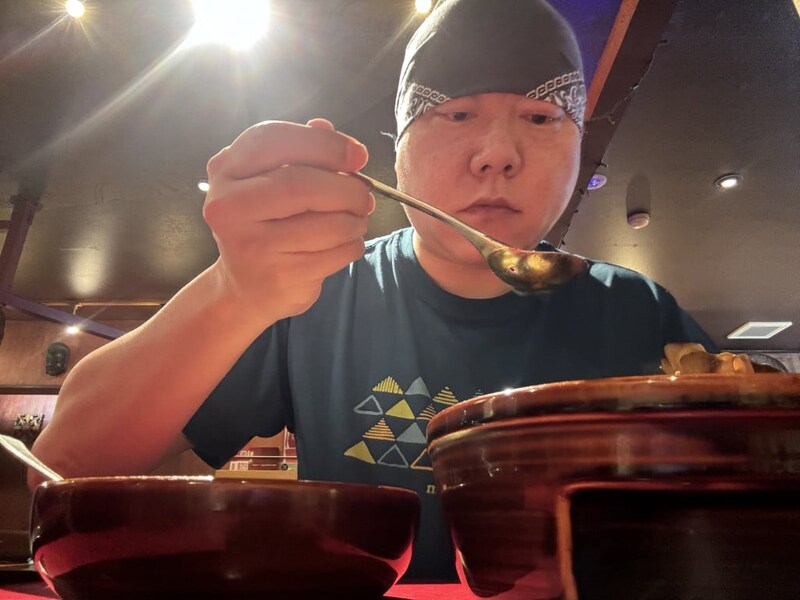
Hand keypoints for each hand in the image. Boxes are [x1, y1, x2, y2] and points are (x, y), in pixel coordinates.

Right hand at [203, 118, 373, 324]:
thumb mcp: (272, 181)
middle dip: (346, 188)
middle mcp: (229, 206)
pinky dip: (353, 245)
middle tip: (365, 195)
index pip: (273, 140)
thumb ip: (300, 151)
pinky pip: (336, 253)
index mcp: (226, 170)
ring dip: (355, 220)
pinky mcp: (280, 276)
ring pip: (327, 223)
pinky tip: (346, 243)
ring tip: (357, 219)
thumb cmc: (266, 224)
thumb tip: (328, 129)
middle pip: (301, 184)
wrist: (247, 287)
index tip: (358, 155)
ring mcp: (252, 246)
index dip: (324, 144)